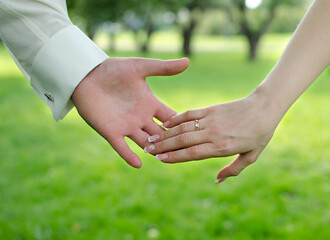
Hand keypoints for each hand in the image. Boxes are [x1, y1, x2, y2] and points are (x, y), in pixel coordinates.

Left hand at [72, 57, 189, 167]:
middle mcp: (141, 118)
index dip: (181, 124)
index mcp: (150, 104)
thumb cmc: (114, 69)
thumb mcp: (141, 67)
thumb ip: (163, 68)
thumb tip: (188, 61)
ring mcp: (126, 126)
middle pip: (161, 134)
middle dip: (171, 142)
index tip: (196, 132)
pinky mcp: (111, 132)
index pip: (171, 117)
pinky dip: (129, 156)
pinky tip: (139, 164)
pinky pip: (122, 147)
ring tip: (165, 160)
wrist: (87, 74)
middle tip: (186, 151)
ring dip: (154, 151)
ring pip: (145, 143)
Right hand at [144, 91, 280, 182]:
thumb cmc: (260, 134)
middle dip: (163, 146)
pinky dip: (176, 119)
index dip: (174, 157)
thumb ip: (233, 170)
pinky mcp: (211, 109)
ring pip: (183, 127)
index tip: (159, 160)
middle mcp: (213, 133)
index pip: (192, 153)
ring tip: (151, 138)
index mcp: (222, 147)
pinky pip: (190, 114)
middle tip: (147, 150)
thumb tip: (217, 181)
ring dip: (165, 134)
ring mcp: (211, 119)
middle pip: (183, 141)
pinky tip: (165, 124)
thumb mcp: (251, 156)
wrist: (265, 107)